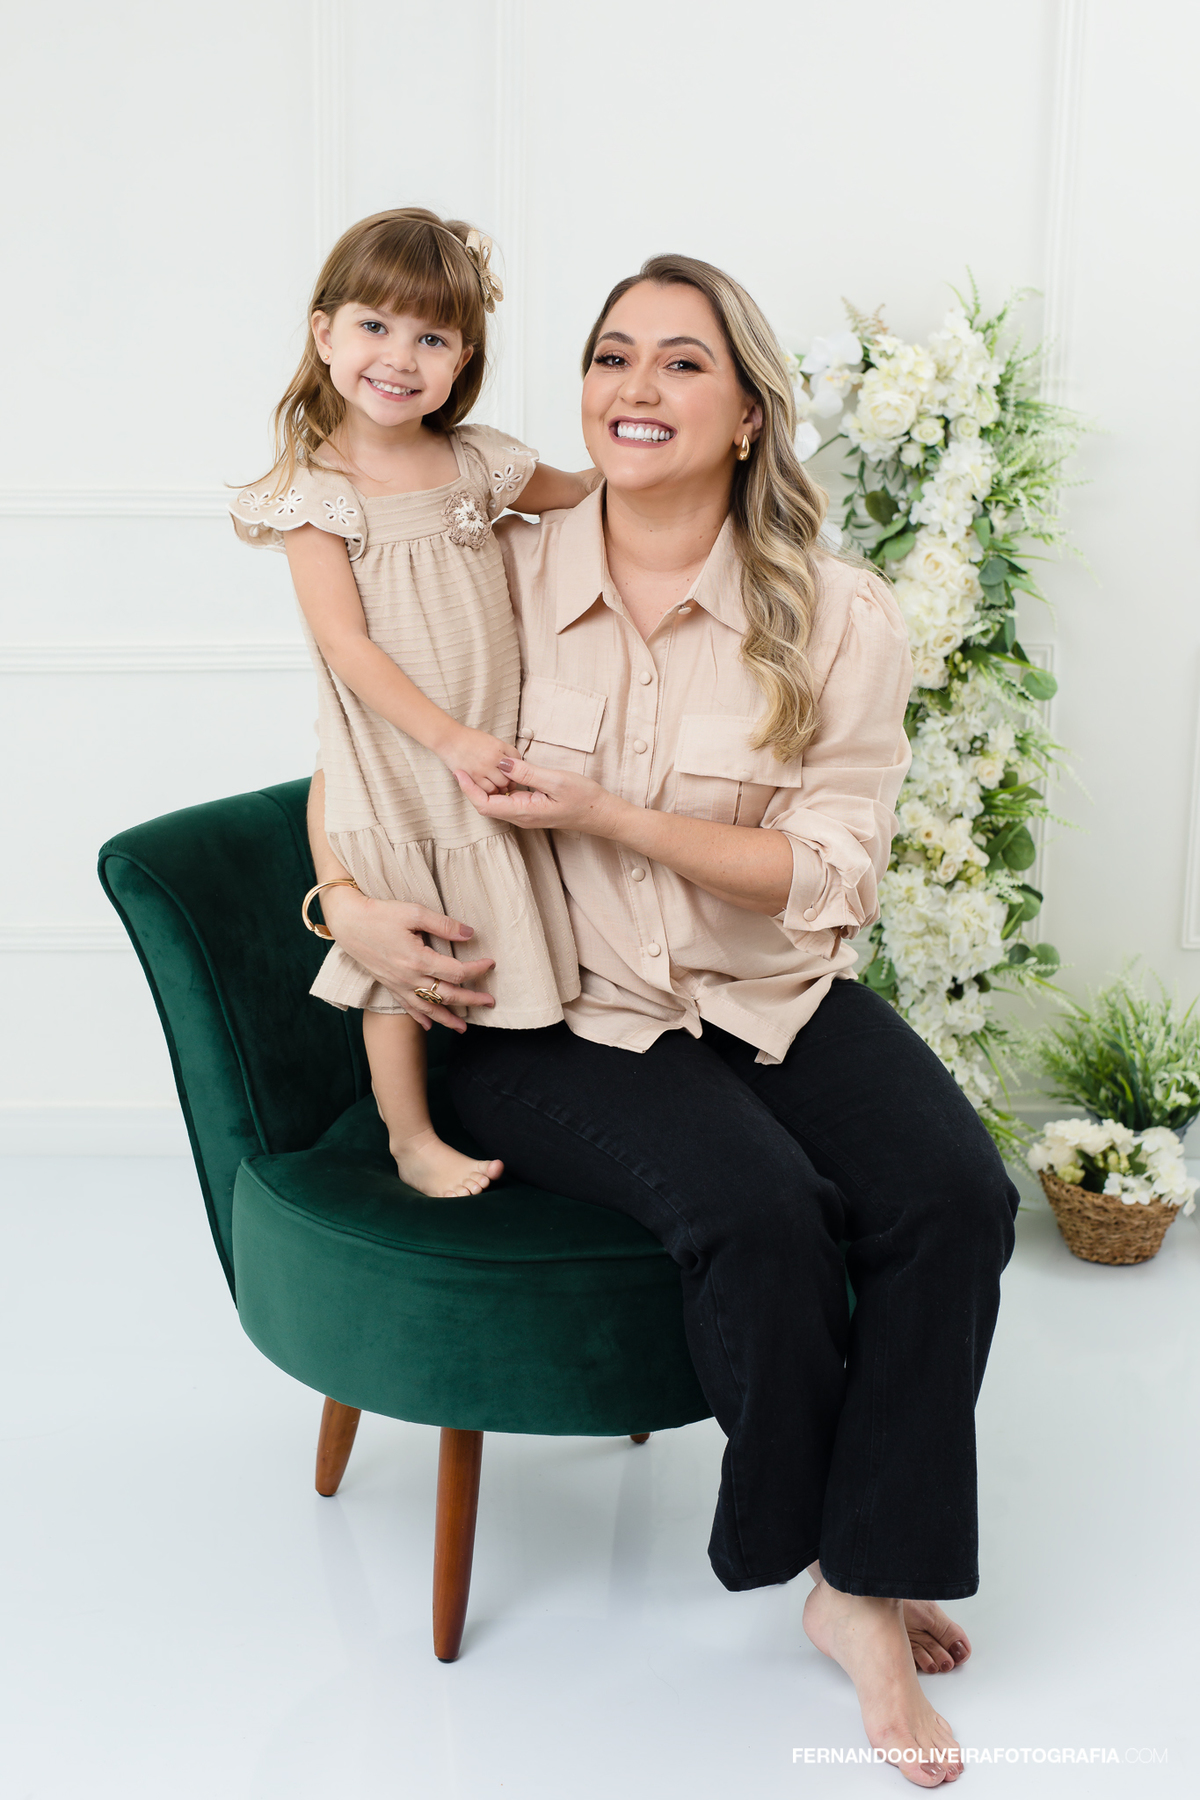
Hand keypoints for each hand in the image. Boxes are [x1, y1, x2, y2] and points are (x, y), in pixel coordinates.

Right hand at [320, 884, 494, 1033]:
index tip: (490, 964)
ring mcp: (398, 984)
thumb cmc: (381, 914)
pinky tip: (429, 1026)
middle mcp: (409, 977)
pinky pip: (407, 1007)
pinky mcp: (388, 985)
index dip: (477, 970)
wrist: (348, 922)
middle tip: (490, 1002)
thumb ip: (443, 925)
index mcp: (418, 959)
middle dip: (471, 1000)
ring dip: (447, 1019)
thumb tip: (470, 934)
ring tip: (463, 1028)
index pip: (456, 972)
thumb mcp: (414, 912)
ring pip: (428, 1007)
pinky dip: (419, 1018)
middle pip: (447, 995)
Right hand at [435, 724, 518, 794]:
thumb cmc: (467, 739)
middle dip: (511, 777)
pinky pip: (489, 789)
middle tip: (506, 779)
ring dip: (501, 786)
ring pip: (502, 784)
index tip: (511, 767)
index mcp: (499, 745)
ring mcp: (484, 767)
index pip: (517, 757)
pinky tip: (488, 787)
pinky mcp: (474, 777)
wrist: (449, 739)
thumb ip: (501, 751)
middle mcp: (494, 756)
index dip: (515, 764)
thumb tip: (511, 762)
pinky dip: (491, 791)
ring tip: (497, 784)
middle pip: (512, 773)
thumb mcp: (489, 740)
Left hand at [454, 755, 624, 836]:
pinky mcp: (532, 811)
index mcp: (523, 811)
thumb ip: (526, 773)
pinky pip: (508, 801)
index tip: (459, 771)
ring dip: (483, 787)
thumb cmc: (584, 798)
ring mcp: (526, 815)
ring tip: (474, 768)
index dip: (468, 789)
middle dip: (470, 787)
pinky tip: (500, 775)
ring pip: (496, 803)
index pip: (484, 804)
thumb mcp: (555, 781)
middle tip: (461, 766)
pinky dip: (498, 788)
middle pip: (485, 805)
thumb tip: (501, 764)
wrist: (602, 815)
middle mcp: (521, 817)